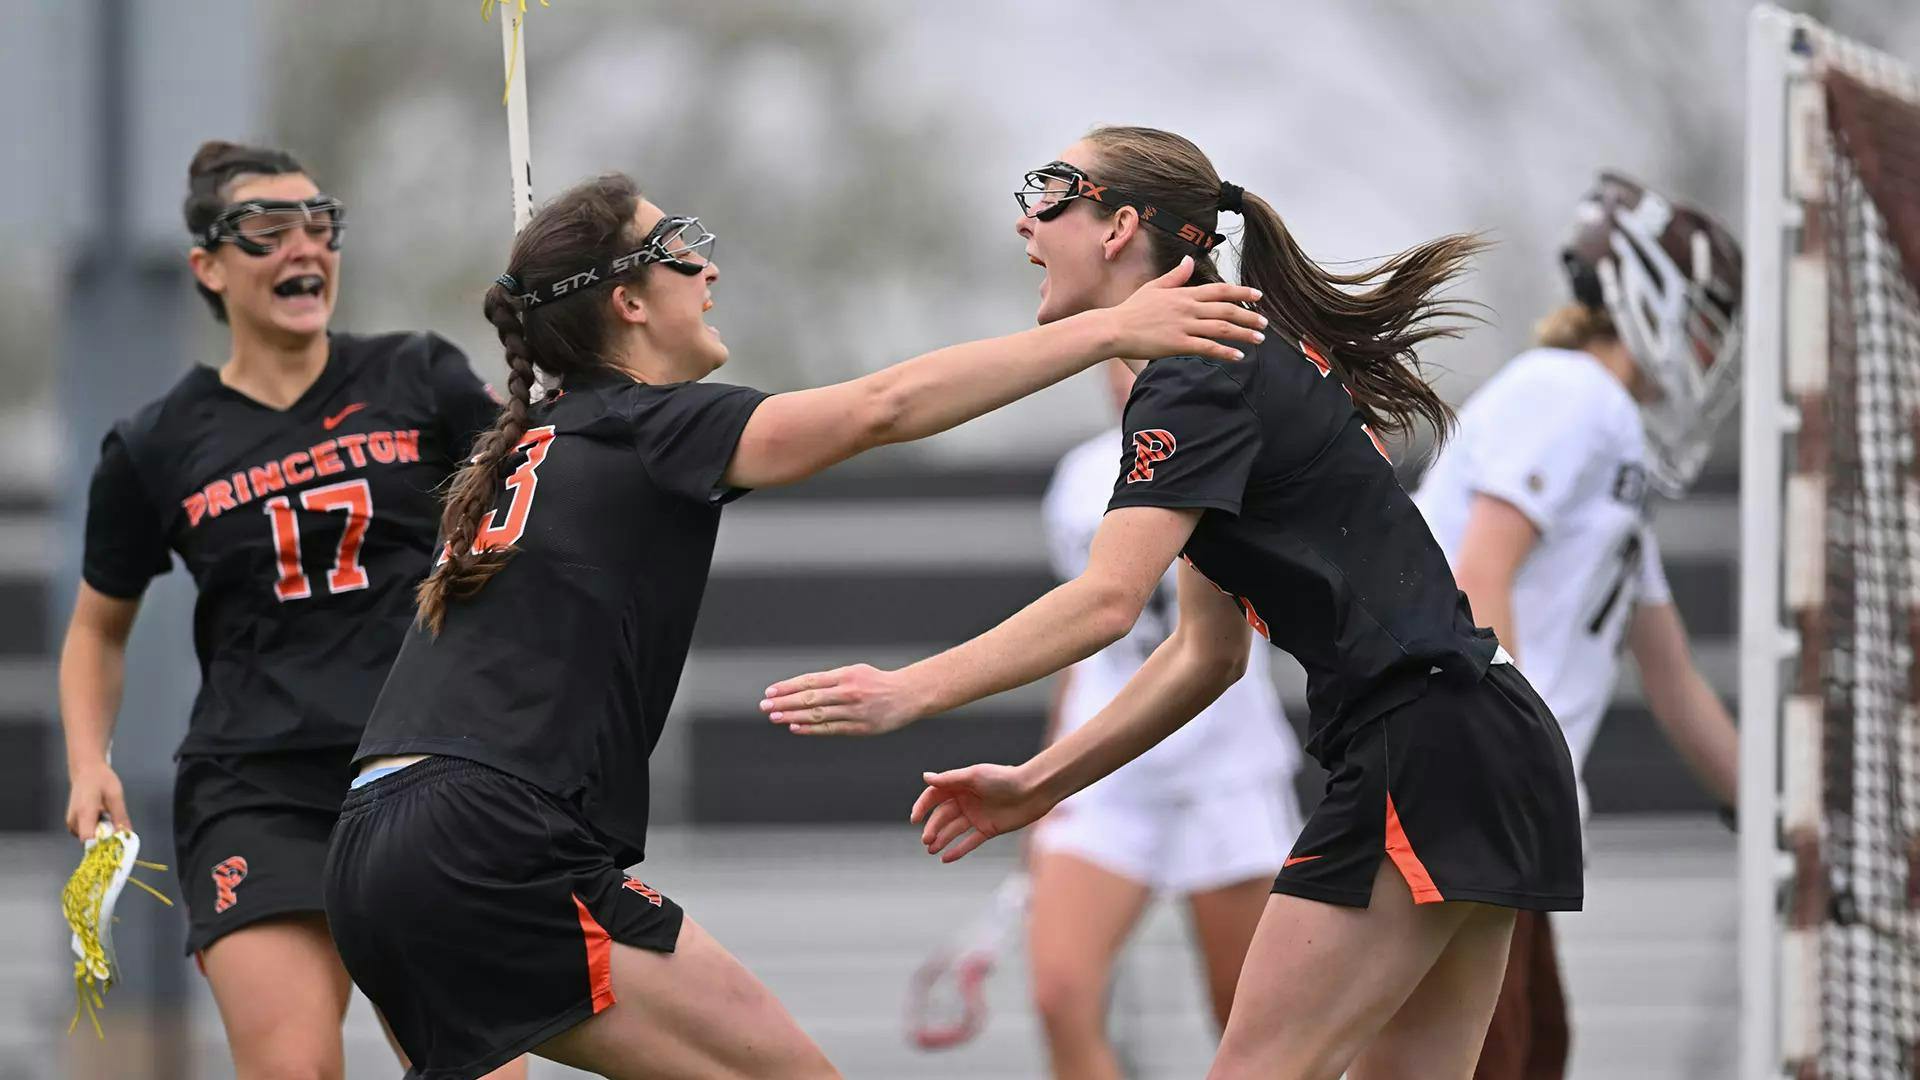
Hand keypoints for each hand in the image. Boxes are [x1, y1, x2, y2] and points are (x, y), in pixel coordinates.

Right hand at [66, 761, 130, 838]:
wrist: (86, 770)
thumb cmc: (101, 780)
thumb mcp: (115, 796)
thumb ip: (120, 817)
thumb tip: (127, 834)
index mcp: (84, 813)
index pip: (89, 840)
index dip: (104, 845)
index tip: (117, 843)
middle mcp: (74, 822)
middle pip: (91, 841)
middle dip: (106, 838)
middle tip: (116, 824)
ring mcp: (72, 824)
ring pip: (90, 838)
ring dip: (102, 832)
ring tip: (107, 814)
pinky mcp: (73, 824)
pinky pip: (88, 832)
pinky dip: (97, 828)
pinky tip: (101, 815)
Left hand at [761, 663, 924, 736]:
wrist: (908, 695)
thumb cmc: (877, 682)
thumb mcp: (855, 672)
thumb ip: (830, 680)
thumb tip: (801, 688)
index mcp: (845, 675)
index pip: (810, 681)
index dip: (788, 687)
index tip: (770, 692)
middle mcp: (848, 692)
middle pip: (810, 698)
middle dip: (784, 703)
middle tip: (765, 707)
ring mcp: (853, 711)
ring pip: (817, 714)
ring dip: (793, 716)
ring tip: (775, 718)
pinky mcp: (860, 727)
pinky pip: (830, 728)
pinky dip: (811, 729)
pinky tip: (795, 727)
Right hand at [910, 763, 1055, 862]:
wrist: (1033, 791)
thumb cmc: (1004, 778)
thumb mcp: (974, 776)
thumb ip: (949, 779)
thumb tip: (926, 777)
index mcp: (961, 785)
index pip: (935, 795)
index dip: (923, 806)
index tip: (915, 818)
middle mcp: (967, 800)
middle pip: (943, 815)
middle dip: (933, 827)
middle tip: (926, 840)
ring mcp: (977, 816)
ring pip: (954, 830)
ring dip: (941, 840)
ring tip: (931, 850)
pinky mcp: (988, 829)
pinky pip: (970, 842)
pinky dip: (958, 850)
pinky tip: (945, 859)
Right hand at [1105, 256, 1266, 362]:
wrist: (1114, 329)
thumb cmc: (1131, 309)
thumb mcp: (1154, 287)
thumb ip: (1175, 276)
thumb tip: (1188, 260)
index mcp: (1184, 293)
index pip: (1220, 290)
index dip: (1242, 292)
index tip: (1258, 296)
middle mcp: (1188, 308)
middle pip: (1226, 310)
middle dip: (1249, 316)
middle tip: (1264, 323)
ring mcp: (1183, 326)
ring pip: (1221, 328)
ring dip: (1243, 333)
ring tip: (1259, 339)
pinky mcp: (1178, 344)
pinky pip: (1207, 347)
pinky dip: (1225, 352)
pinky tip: (1238, 356)